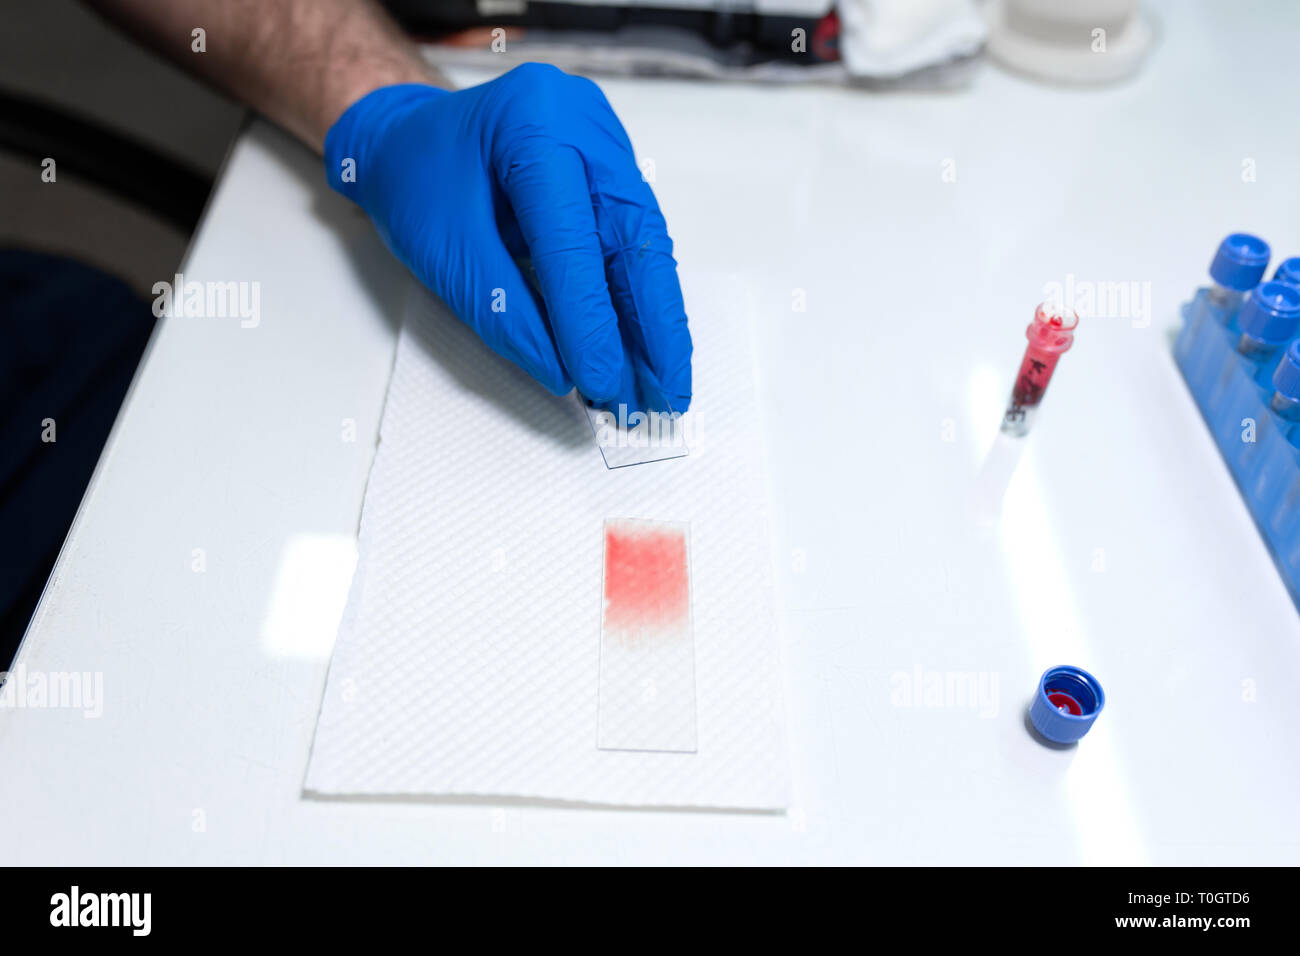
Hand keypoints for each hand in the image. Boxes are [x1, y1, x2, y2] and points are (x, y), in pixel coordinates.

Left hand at [324, 63, 691, 414]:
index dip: (590, 319)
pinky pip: (636, 246)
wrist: (407, 139)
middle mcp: (582, 125)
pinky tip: (652, 352)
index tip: (602, 381)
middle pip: (633, 237)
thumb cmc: (414, 182)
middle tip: (667, 395)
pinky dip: (643, 305)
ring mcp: (605, 147)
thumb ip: (506, 312)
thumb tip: (564, 373)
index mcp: (532, 120)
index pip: (571, 238)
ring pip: (647, 246)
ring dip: (658, 324)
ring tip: (667, 387)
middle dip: (654, 327)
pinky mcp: (613, 175)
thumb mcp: (444, 251)